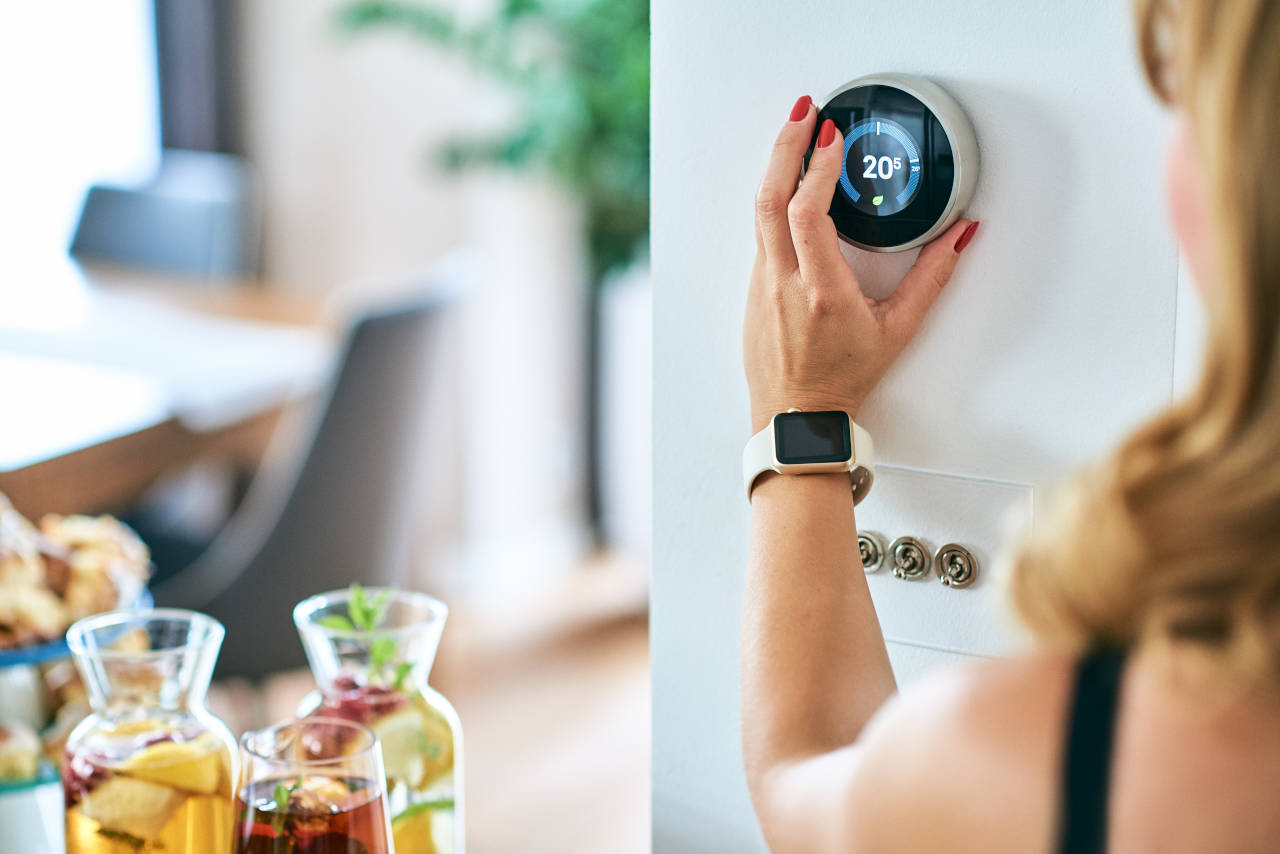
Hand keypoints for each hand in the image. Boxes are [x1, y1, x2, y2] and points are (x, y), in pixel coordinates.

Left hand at [744, 95, 979, 431]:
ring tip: (797, 133)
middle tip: (805, 112)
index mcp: (821, 292)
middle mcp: (783, 283)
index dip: (815, 170)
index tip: (832, 138)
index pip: (805, 215)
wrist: (798, 416)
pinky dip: (774, 197)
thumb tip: (961, 235)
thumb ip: (932, 278)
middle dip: (786, 147)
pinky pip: (760, 232)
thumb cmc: (844, 378)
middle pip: (769, 199)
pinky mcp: (754, 287)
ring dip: (776, 167)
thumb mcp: (899, 330)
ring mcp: (762, 284)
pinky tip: (790, 181)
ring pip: (759, 212)